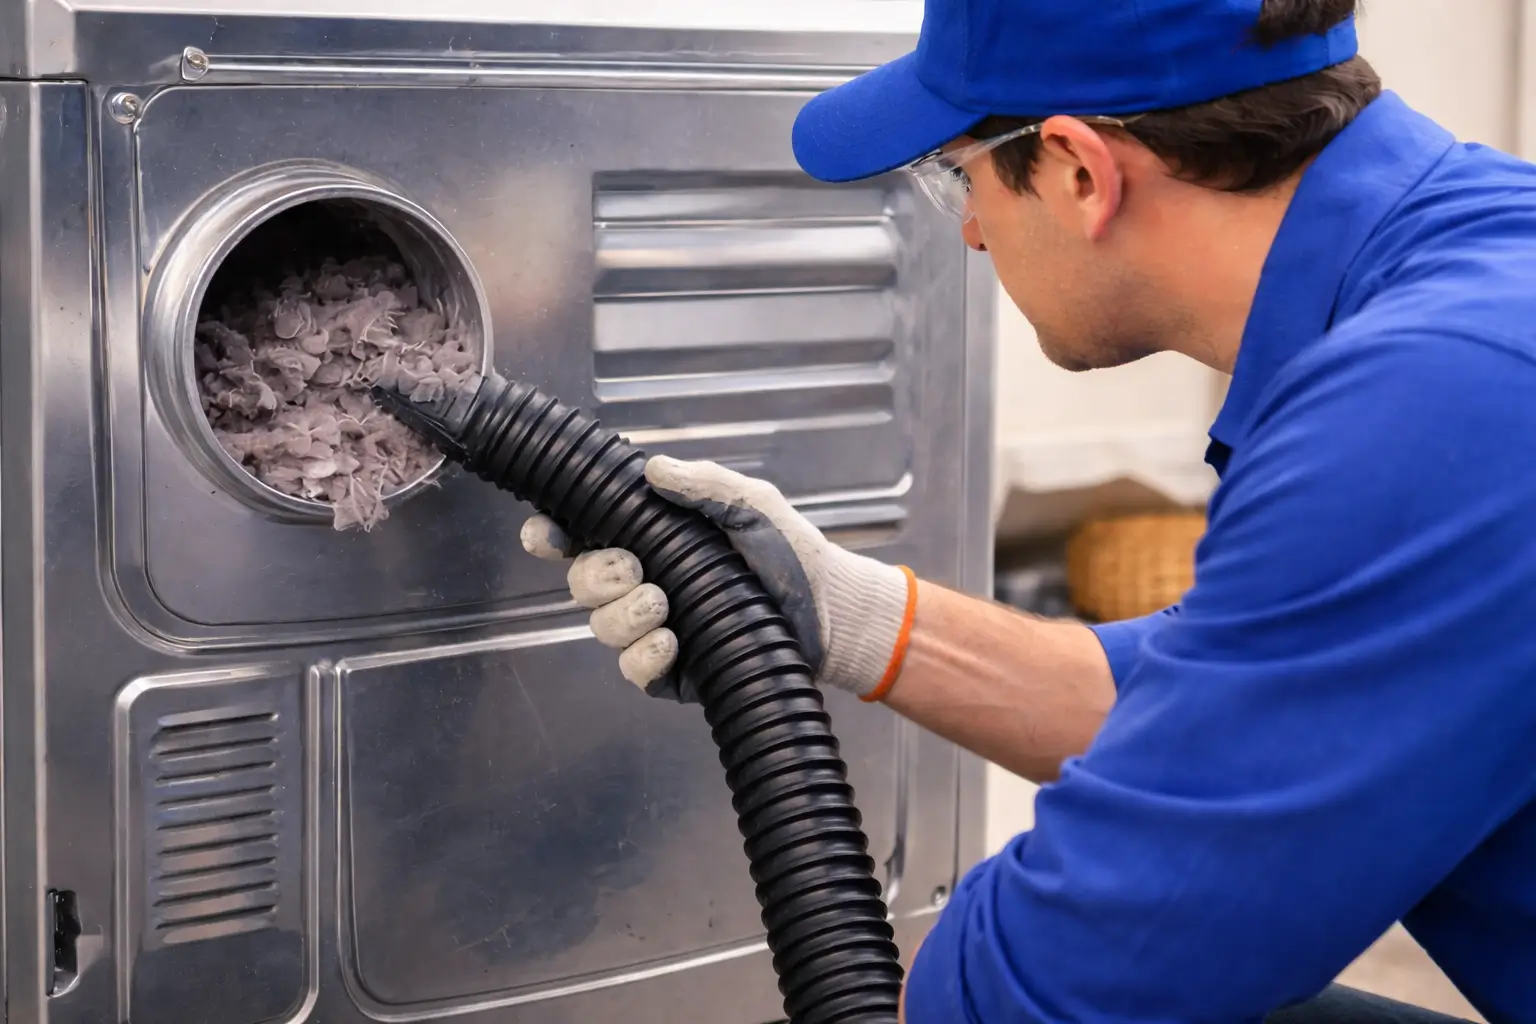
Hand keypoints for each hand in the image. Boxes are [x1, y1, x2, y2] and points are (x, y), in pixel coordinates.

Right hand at [520, 455, 915, 702]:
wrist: (832, 613)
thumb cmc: (792, 553)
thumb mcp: (753, 505)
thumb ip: (706, 485)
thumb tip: (654, 469)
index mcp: (653, 540)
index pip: (583, 535)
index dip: (553, 534)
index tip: (548, 532)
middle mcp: (644, 583)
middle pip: (581, 582)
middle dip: (594, 575)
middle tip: (634, 568)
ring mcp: (653, 629)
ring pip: (600, 627)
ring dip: (622, 614)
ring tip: (664, 604)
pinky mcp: (671, 672)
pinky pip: (633, 670)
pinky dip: (644, 655)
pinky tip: (670, 642)